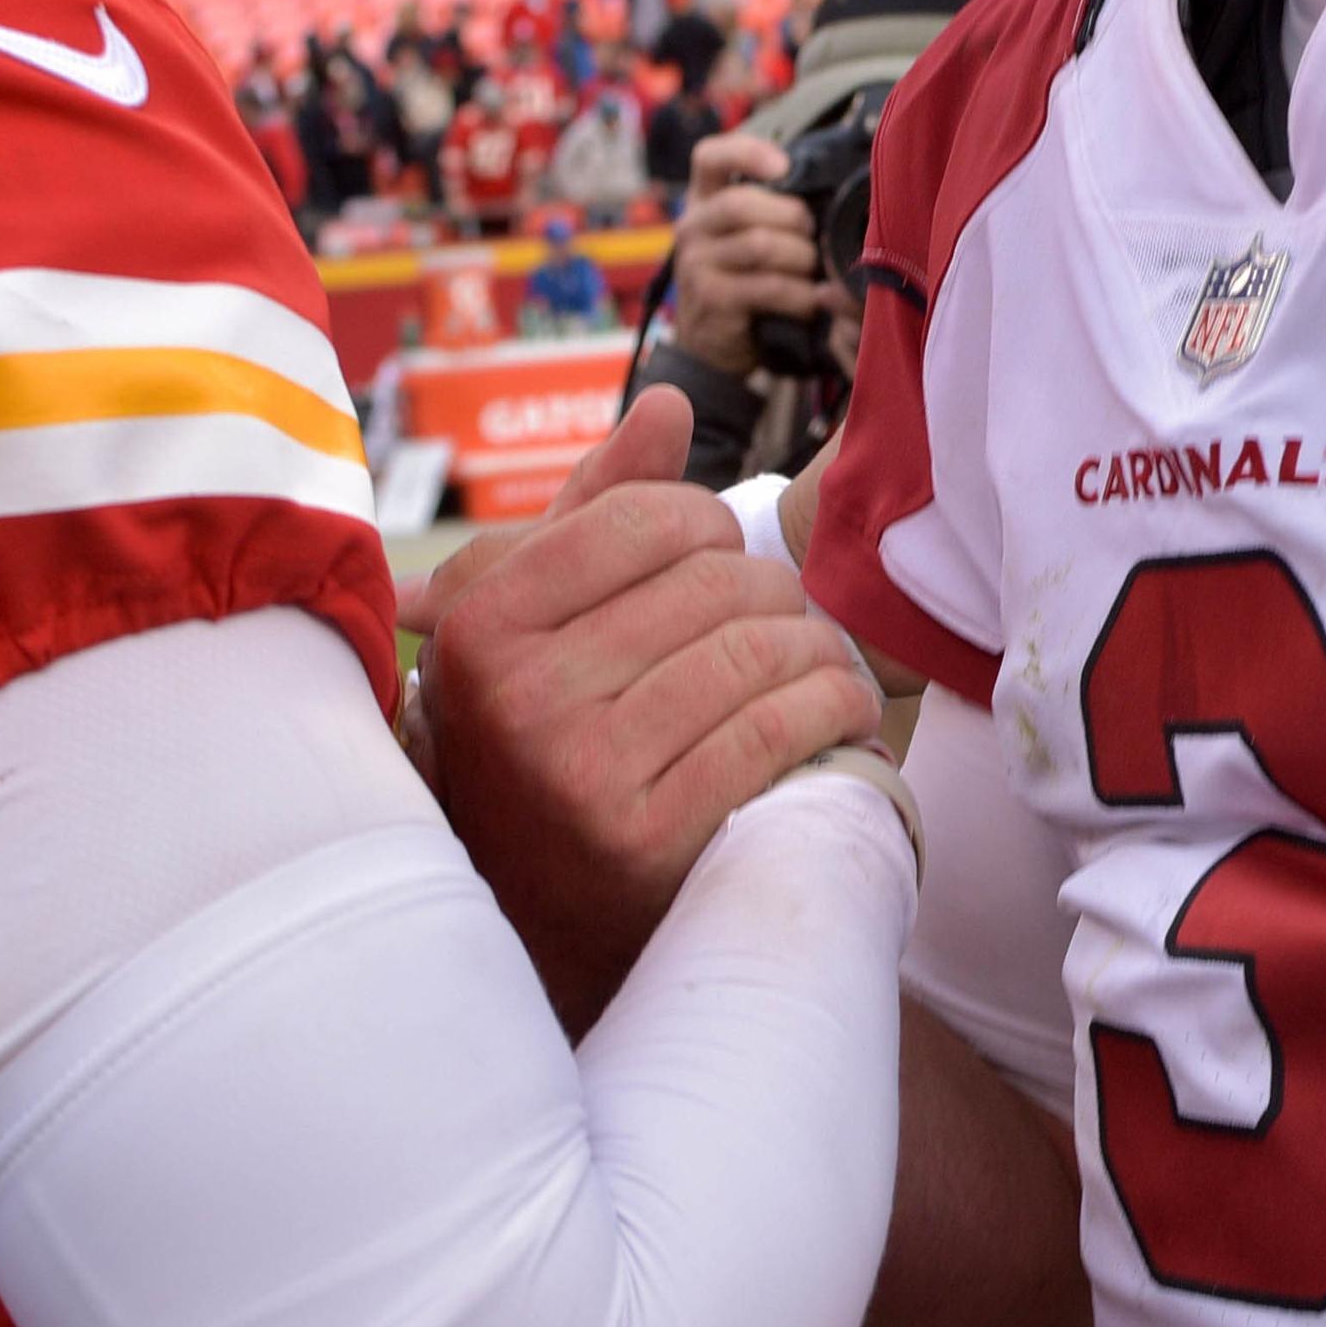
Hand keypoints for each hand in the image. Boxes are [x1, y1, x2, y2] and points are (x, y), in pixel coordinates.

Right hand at [400, 387, 880, 1034]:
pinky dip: (834, 707)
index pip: (648, 519)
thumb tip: (671, 401)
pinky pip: (781, 729)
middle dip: (773, 593)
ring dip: (816, 649)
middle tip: (782, 622)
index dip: (709, 527)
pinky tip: (839, 711)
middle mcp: (521, 695)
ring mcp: (582, 772)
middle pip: (714, 583)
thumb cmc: (546, 743)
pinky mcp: (648, 841)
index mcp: (485, 624)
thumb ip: (596, 507)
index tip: (720, 561)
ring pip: (756, 651)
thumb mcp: (540, 621)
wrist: (531, 924)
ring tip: (817, 664)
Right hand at [666, 130, 827, 377]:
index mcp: (703, 199)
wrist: (712, 343)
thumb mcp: (744, 234)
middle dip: (791, 217)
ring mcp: (697, 264)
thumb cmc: (743, 277)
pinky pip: (769, 287)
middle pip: (741, 204)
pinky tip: (810, 301)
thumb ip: (769, 206)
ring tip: (812, 271)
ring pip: (760, 245)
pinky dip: (800, 295)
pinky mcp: (712, 300)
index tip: (784, 167)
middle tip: (812, 235)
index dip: (747, 152)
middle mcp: (693, 226)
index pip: (709, 156)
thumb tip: (829, 184)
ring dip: (800, 258)